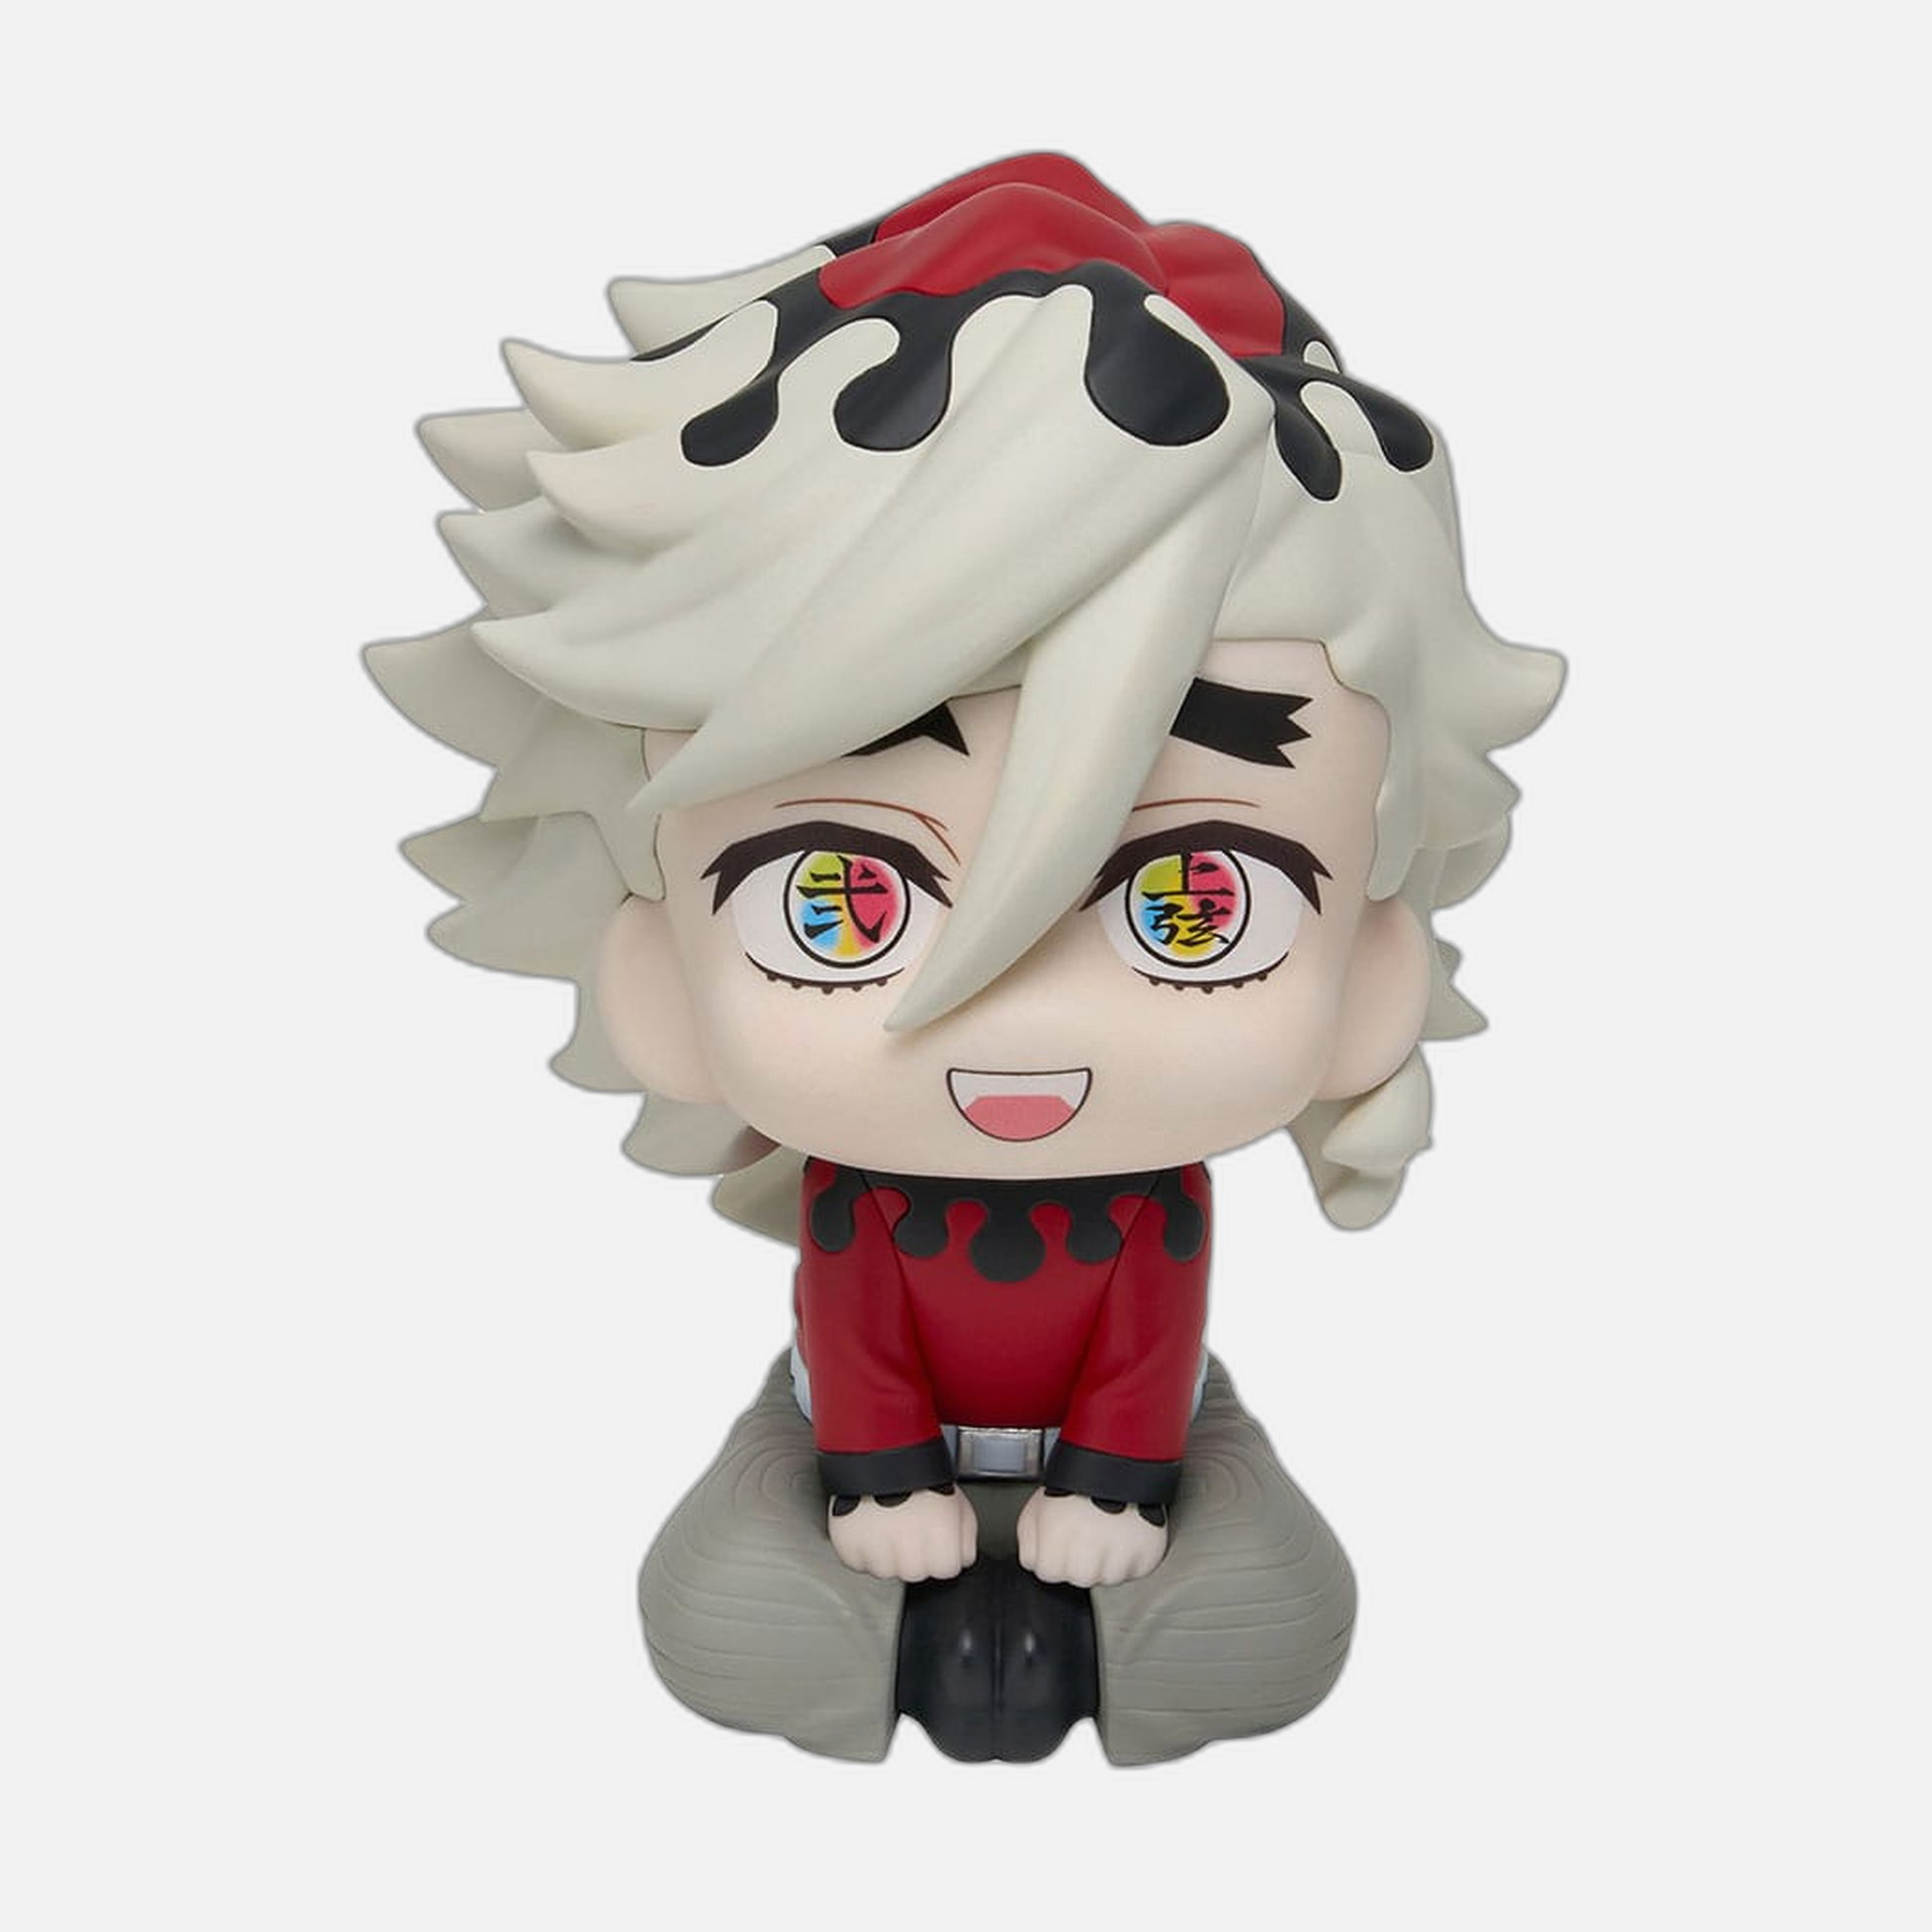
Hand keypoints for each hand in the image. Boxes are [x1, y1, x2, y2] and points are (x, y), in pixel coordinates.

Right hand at [827, 1483, 977, 1581]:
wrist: (877, 1449)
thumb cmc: (918, 1473)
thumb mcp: (958, 1500)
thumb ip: (966, 1537)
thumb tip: (962, 1557)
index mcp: (940, 1536)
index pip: (946, 1570)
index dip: (942, 1553)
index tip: (934, 1537)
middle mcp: (908, 1548)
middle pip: (915, 1573)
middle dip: (914, 1555)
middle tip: (909, 1526)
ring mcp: (877, 1550)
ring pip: (885, 1571)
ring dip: (886, 1554)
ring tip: (887, 1522)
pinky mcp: (849, 1545)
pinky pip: (857, 1562)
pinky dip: (861, 1549)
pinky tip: (869, 1525)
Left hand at [1016, 1488, 1168, 1586]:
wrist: (1122, 1456)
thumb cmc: (1079, 1479)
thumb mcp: (1037, 1505)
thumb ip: (1029, 1541)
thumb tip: (1033, 1562)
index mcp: (1057, 1531)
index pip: (1048, 1573)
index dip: (1052, 1559)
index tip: (1060, 1543)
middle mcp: (1089, 1546)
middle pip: (1079, 1579)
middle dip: (1080, 1562)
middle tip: (1086, 1534)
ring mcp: (1121, 1551)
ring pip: (1108, 1578)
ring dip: (1106, 1562)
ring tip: (1107, 1530)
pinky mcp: (1147, 1552)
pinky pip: (1135, 1571)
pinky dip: (1131, 1558)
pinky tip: (1124, 1534)